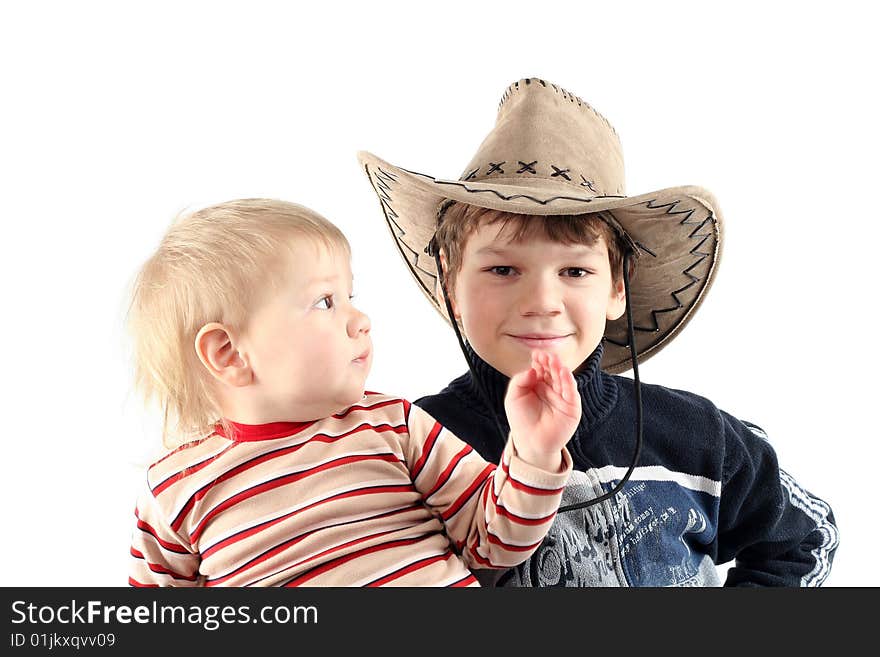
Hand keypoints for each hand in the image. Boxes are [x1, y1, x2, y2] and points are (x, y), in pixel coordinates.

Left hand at [504, 351, 580, 471]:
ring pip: (563, 379)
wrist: (530, 443)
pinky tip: (564, 372)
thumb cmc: (521, 421)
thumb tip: (532, 369)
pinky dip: (569, 381)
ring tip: (554, 360)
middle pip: (553, 372)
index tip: (536, 354)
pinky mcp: (572, 407)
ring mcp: (562, 397)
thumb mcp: (513, 397)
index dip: (539, 361)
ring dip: (559, 369)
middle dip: (550, 363)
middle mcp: (552, 389)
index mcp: (538, 385)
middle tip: (545, 356)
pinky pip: (572, 392)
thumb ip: (520, 381)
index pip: (541, 369)